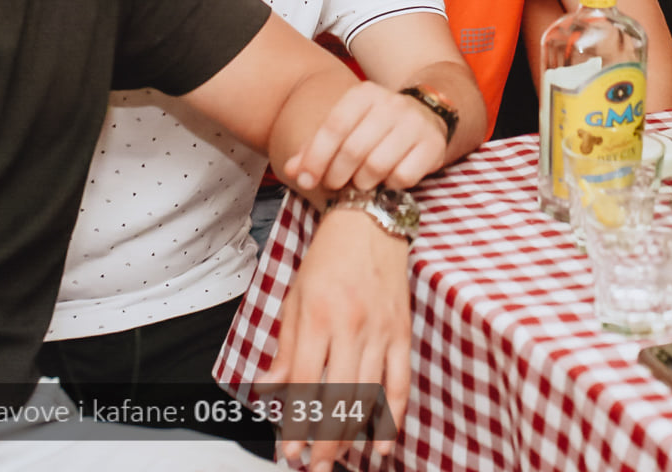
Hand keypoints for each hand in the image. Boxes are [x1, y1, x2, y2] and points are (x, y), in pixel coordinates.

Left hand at [261, 209, 411, 471]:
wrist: (370, 224)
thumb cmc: (329, 257)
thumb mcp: (294, 297)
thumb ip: (285, 346)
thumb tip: (269, 387)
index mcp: (319, 317)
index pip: (305, 383)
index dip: (297, 423)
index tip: (289, 450)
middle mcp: (351, 326)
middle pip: (338, 398)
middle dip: (323, 440)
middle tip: (312, 465)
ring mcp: (381, 332)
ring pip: (368, 396)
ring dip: (352, 435)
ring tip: (336, 459)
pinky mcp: (402, 333)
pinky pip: (400, 383)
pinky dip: (393, 417)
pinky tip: (382, 442)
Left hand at [282, 82, 447, 192]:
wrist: (426, 115)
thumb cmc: (374, 127)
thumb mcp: (346, 127)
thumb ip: (315, 148)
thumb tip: (291, 170)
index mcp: (365, 93)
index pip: (334, 126)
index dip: (316, 157)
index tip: (306, 180)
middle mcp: (391, 103)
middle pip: (353, 150)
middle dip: (337, 175)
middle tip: (334, 185)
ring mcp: (415, 123)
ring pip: (377, 166)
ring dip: (363, 183)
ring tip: (361, 182)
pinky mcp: (433, 144)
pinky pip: (403, 177)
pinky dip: (390, 186)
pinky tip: (387, 180)